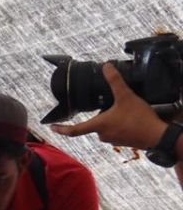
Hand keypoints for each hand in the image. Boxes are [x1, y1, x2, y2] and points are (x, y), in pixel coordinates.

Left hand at [51, 63, 167, 148]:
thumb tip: (106, 67)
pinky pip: (116, 131)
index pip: (74, 130)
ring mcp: (113, 140)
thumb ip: (115, 82)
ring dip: (109, 119)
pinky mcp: (123, 141)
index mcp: (98, 126)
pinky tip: (129, 117)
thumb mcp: (126, 96)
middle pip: (93, 124)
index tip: (52, 127)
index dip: (61, 129)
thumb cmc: (139, 119)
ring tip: (122, 110)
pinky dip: (119, 124)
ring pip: (105, 128)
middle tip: (108, 106)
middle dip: (97, 115)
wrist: (157, 136)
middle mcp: (102, 135)